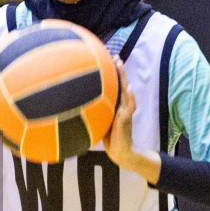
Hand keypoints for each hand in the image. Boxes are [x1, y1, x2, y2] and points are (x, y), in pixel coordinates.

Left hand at [103, 56, 159, 181]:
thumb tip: (79, 105)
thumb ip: (96, 113)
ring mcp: (126, 112)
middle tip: (116, 58)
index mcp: (116, 106)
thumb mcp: (100, 122)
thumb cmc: (110, 139)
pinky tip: (128, 89)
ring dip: (124, 79)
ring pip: (126, 92)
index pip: (116, 88)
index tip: (109, 62)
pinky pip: (130, 107)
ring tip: (121, 66)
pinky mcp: (126, 120)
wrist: (121, 153)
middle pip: (122, 85)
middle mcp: (122, 107)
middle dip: (120, 72)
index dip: (114, 76)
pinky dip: (130, 97)